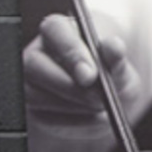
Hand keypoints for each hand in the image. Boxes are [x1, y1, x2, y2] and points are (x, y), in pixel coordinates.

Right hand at [21, 13, 143, 123]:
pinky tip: (93, 118)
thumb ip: (117, 56)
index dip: (71, 52)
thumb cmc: (110, 68)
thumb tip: (114, 47)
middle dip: (67, 85)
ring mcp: (30, 82)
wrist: (109, 94)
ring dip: (72, 105)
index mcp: (58, 30)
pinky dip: (74, 122)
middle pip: (33, 65)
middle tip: (98, 98)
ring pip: (36, 95)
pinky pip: (45, 118)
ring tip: (101, 106)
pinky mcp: (34, 109)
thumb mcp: (120, 62)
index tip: (91, 74)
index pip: (54, 30)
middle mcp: (37, 53)